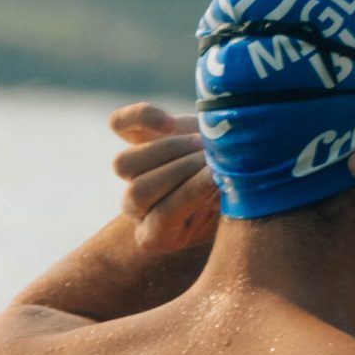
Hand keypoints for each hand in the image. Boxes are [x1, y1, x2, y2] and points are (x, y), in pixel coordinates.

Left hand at [110, 103, 220, 254]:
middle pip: (138, 192)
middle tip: (211, 158)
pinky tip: (169, 123)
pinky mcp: (131, 137)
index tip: (217, 177)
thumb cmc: (235, 197)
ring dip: (166, 150)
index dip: (189, 195)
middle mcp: (136, 207)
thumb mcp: (234, 207)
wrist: (228, 167)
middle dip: (179, 172)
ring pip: (124, 164)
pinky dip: (142, 119)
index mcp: (157, 236)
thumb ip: (226, 199)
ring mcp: (130, 173)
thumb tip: (224, 177)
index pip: (162, 217)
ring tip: (201, 141)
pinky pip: (119, 124)